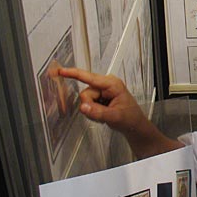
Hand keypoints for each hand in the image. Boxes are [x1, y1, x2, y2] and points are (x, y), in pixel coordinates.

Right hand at [59, 67, 182, 157]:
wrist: (134, 125)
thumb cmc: (130, 118)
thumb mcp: (115, 117)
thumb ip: (98, 112)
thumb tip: (83, 107)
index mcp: (112, 84)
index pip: (89, 78)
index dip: (73, 74)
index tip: (61, 71)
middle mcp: (106, 84)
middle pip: (85, 94)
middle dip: (90, 106)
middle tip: (103, 113)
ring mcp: (102, 90)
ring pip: (85, 100)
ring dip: (92, 110)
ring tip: (105, 114)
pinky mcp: (99, 96)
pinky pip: (88, 103)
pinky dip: (93, 111)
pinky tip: (103, 113)